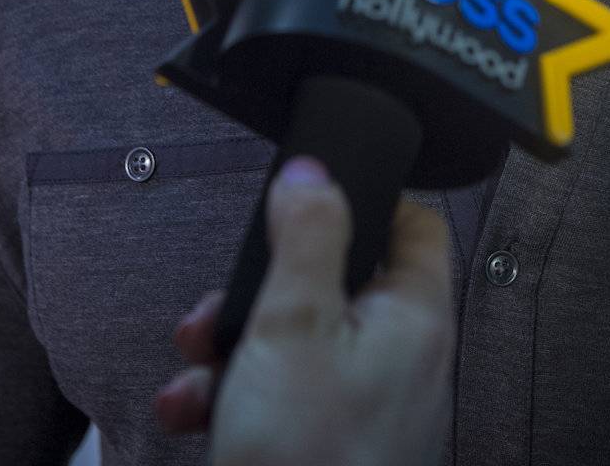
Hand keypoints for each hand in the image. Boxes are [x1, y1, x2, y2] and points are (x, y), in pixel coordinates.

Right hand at [153, 157, 454, 465]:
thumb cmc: (309, 465)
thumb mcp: (293, 326)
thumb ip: (306, 238)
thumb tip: (315, 172)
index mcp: (415, 318)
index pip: (414, 225)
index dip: (364, 200)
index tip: (309, 198)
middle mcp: (401, 359)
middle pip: (336, 283)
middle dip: (263, 291)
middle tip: (221, 307)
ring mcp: (368, 407)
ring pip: (298, 342)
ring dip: (234, 348)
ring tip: (197, 368)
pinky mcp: (331, 446)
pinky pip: (285, 395)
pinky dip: (236, 395)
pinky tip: (194, 412)